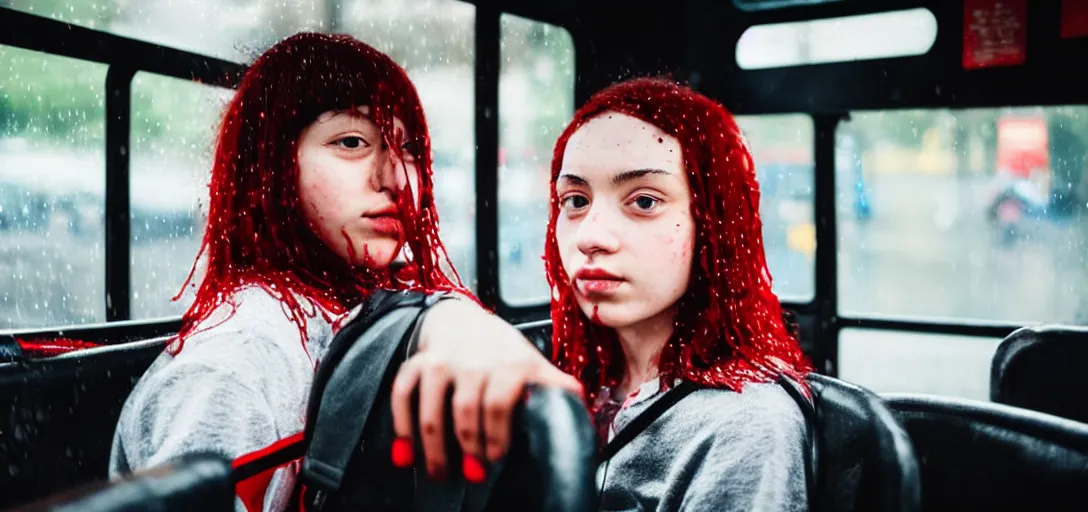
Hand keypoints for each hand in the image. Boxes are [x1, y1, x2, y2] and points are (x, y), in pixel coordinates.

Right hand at [389, 299, 581, 481]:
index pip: (498, 404)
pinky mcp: (418, 363)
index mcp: (509, 364)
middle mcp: (474, 360)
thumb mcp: (533, 364)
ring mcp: (442, 361)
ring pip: (432, 409)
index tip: (496, 459)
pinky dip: (402, 427)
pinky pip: (403, 395)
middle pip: (466, 411)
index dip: (496, 436)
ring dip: (434, 447)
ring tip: (440, 472)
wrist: (464, 319)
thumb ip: (555, 386)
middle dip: (468, 448)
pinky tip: (404, 454)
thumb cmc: (502, 352)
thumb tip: (581, 407)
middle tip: (472, 472)